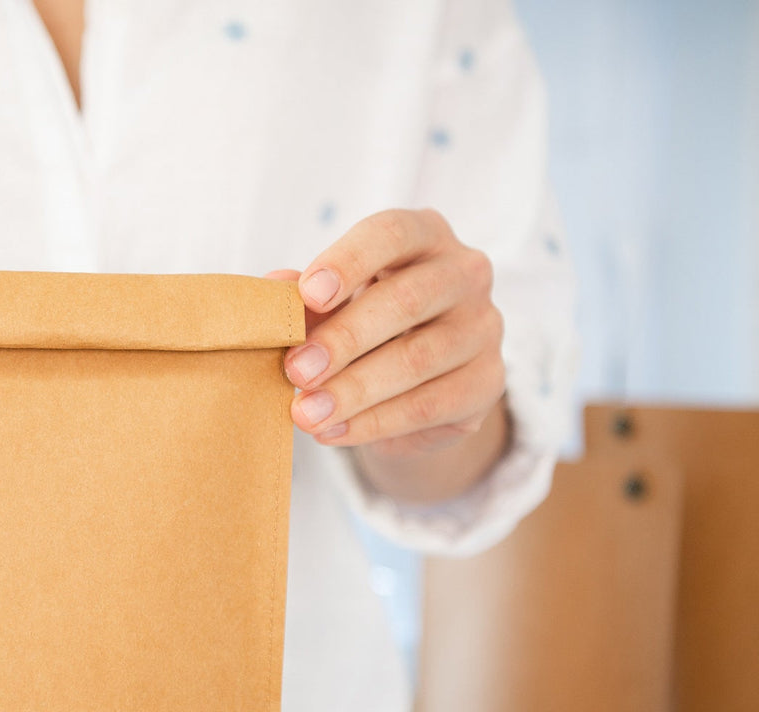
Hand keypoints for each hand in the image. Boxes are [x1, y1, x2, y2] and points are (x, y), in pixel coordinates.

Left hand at [271, 208, 506, 456]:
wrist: (414, 385)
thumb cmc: (366, 324)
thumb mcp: (333, 302)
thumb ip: (306, 296)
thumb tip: (271, 290)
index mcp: (425, 235)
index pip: (392, 233)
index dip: (348, 261)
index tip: (308, 294)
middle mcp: (465, 273)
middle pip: (405, 301)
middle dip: (343, 339)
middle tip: (295, 371)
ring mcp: (483, 328)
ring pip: (416, 360)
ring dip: (353, 391)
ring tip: (305, 413)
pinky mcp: (488, 382)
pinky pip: (429, 405)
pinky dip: (374, 423)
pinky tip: (333, 431)